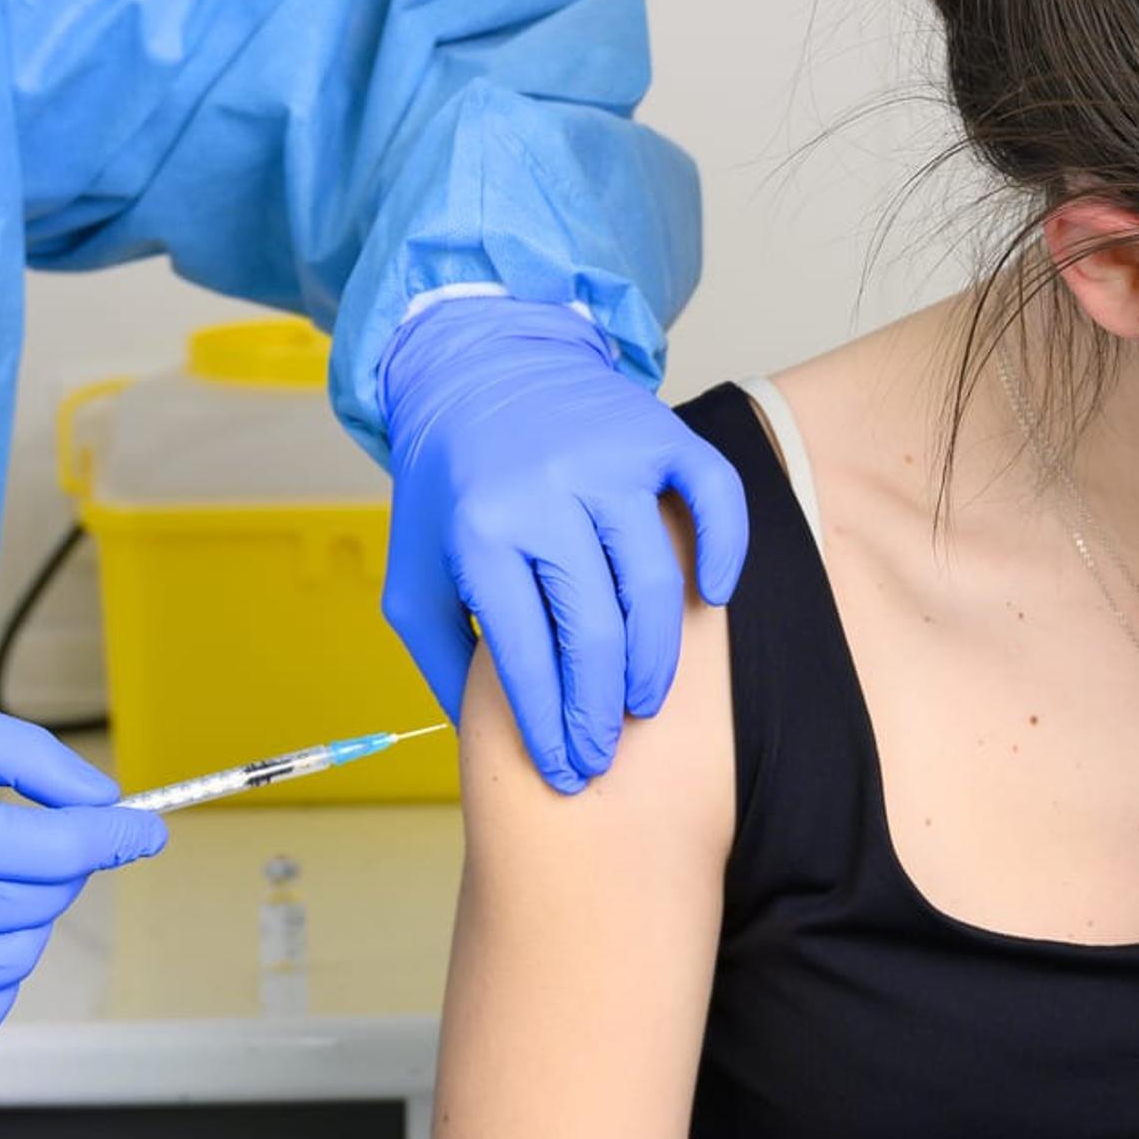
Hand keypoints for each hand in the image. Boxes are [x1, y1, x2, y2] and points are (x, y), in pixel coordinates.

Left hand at [378, 296, 750, 792]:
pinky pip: (713, 498)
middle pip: (594, 630)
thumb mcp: (415, 572)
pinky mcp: (657, 433)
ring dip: (655, 659)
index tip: (566, 772)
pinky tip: (714, 598)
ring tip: (643, 702)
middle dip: (601, 711)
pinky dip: (724, 551)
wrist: (476, 367)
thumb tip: (480, 740)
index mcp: (479, 532)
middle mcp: (545, 494)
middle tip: (606, 756)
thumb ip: (442, 656)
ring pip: (653, 583)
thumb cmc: (448, 487)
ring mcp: (607, 460)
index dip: (550, 726)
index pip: (525, 654)